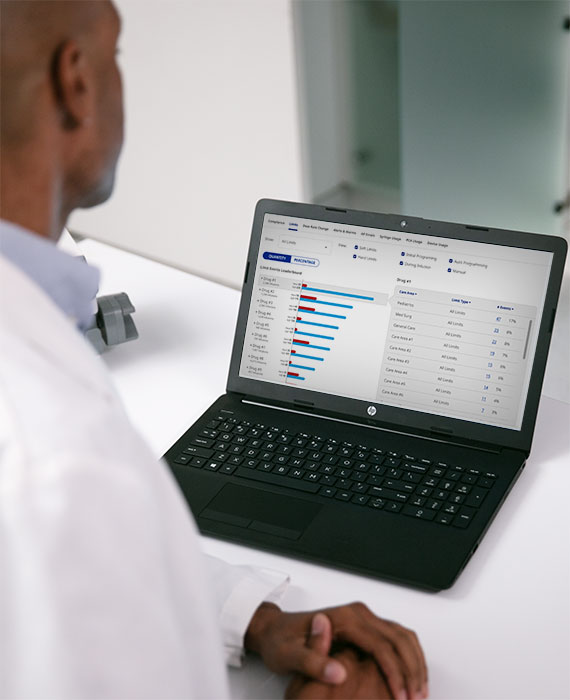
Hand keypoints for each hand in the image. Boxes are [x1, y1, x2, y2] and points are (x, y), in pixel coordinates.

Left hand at [244, 602, 427, 699]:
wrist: (275, 629)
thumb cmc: (281, 641)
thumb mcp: (288, 656)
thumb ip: (312, 662)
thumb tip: (339, 673)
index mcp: (344, 618)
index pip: (380, 645)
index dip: (394, 673)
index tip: (400, 697)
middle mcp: (358, 614)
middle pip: (398, 639)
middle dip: (411, 670)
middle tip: (417, 698)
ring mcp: (363, 618)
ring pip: (402, 636)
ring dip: (415, 663)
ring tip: (419, 691)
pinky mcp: (365, 626)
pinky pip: (397, 637)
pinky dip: (409, 656)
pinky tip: (411, 676)